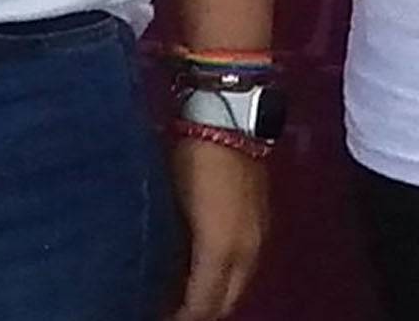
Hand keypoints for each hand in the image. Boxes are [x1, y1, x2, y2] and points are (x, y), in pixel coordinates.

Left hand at [164, 134, 267, 320]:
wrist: (231, 118)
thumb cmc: (192, 160)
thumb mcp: (171, 205)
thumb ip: (168, 251)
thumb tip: (156, 279)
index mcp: (221, 250)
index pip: (201, 307)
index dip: (179, 318)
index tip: (156, 317)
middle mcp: (246, 251)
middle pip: (225, 304)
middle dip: (201, 314)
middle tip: (171, 313)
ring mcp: (258, 237)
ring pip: (238, 287)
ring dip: (216, 299)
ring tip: (185, 298)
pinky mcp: (262, 222)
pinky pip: (246, 266)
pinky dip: (227, 279)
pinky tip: (205, 272)